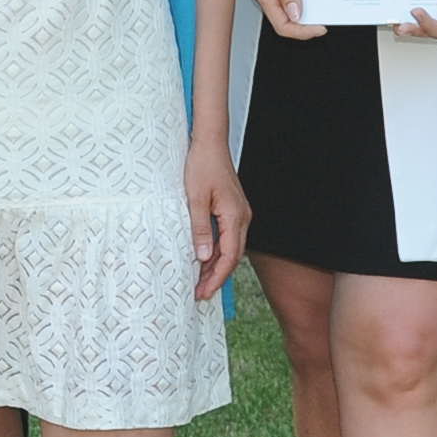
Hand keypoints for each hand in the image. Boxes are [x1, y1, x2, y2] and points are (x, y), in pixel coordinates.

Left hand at [184, 133, 250, 299]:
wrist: (210, 143)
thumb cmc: (201, 166)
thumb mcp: (194, 199)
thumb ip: (199, 229)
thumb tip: (202, 257)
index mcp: (234, 216)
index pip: (229, 257)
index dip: (216, 278)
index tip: (202, 292)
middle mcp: (242, 217)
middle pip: (233, 256)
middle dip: (217, 277)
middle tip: (199, 293)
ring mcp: (240, 213)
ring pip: (232, 248)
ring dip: (217, 266)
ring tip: (200, 281)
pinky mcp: (234, 209)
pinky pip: (229, 237)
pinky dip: (218, 251)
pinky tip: (205, 258)